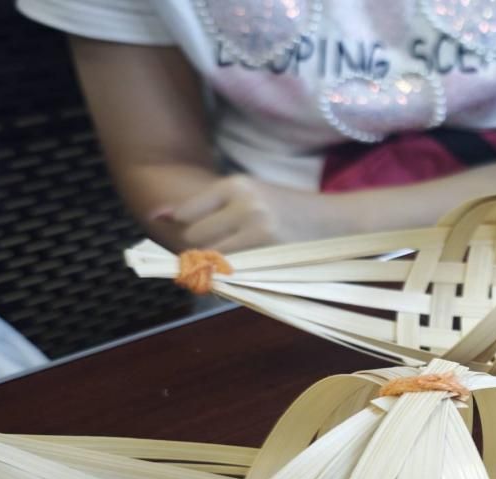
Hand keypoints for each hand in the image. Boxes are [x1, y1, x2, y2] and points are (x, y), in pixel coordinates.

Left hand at [152, 175, 353, 251]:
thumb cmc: (292, 212)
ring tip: (240, 263)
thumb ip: (208, 207)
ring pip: (212, 256)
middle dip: (201, 252)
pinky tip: (251, 271)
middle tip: (224, 257)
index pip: (187, 214)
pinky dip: (234, 276)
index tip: (192, 245)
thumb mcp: (252, 198)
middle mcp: (244, 201)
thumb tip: (156, 216)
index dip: (184, 234)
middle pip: (195, 237)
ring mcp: (257, 226)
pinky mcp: (270, 248)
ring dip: (217, 267)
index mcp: (237, 184)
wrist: (339, 222)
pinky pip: (233, 270)